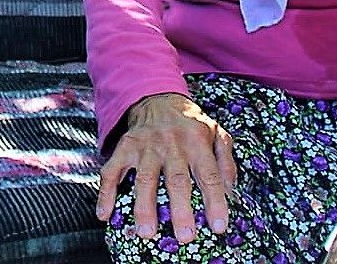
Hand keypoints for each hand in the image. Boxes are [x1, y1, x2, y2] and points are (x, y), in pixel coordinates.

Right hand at [96, 92, 236, 243]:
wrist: (160, 99)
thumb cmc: (191, 124)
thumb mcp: (216, 133)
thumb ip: (225, 161)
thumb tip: (230, 190)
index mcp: (197, 141)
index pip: (209, 175)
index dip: (215, 201)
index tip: (218, 227)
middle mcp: (172, 143)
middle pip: (177, 179)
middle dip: (181, 210)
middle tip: (185, 236)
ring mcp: (147, 145)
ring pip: (146, 178)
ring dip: (145, 207)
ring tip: (147, 232)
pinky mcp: (125, 147)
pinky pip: (113, 171)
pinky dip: (107, 193)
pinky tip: (105, 214)